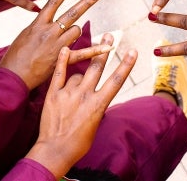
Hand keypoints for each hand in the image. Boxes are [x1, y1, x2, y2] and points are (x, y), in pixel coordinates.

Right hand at [0, 0, 106, 89]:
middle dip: (88, 1)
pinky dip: (97, 50)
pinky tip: (110, 46)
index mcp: (38, 24)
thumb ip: (38, 24)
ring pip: (77, 30)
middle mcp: (49, 32)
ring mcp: (57, 45)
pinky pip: (83, 53)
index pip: (54, 1)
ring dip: (76, 32)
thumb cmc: (15, 56)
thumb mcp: (24, 34)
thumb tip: (45, 15)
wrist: (13, 76)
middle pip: (72, 12)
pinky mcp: (62, 60)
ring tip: (65, 41)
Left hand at [25, 36, 136, 177]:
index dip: (126, 64)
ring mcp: (68, 93)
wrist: (55, 150)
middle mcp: (85, 95)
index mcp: (99, 105)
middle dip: (104, 49)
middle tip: (109, 35)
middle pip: (97, 67)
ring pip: (77, 74)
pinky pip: (59, 73)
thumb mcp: (95, 124)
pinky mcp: (53, 94)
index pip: (116, 80)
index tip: (133, 51)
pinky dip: (62, 60)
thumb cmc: (78, 142)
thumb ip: (96, 105)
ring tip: (75, 94)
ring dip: (79, 77)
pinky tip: (65, 49)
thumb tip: (95, 92)